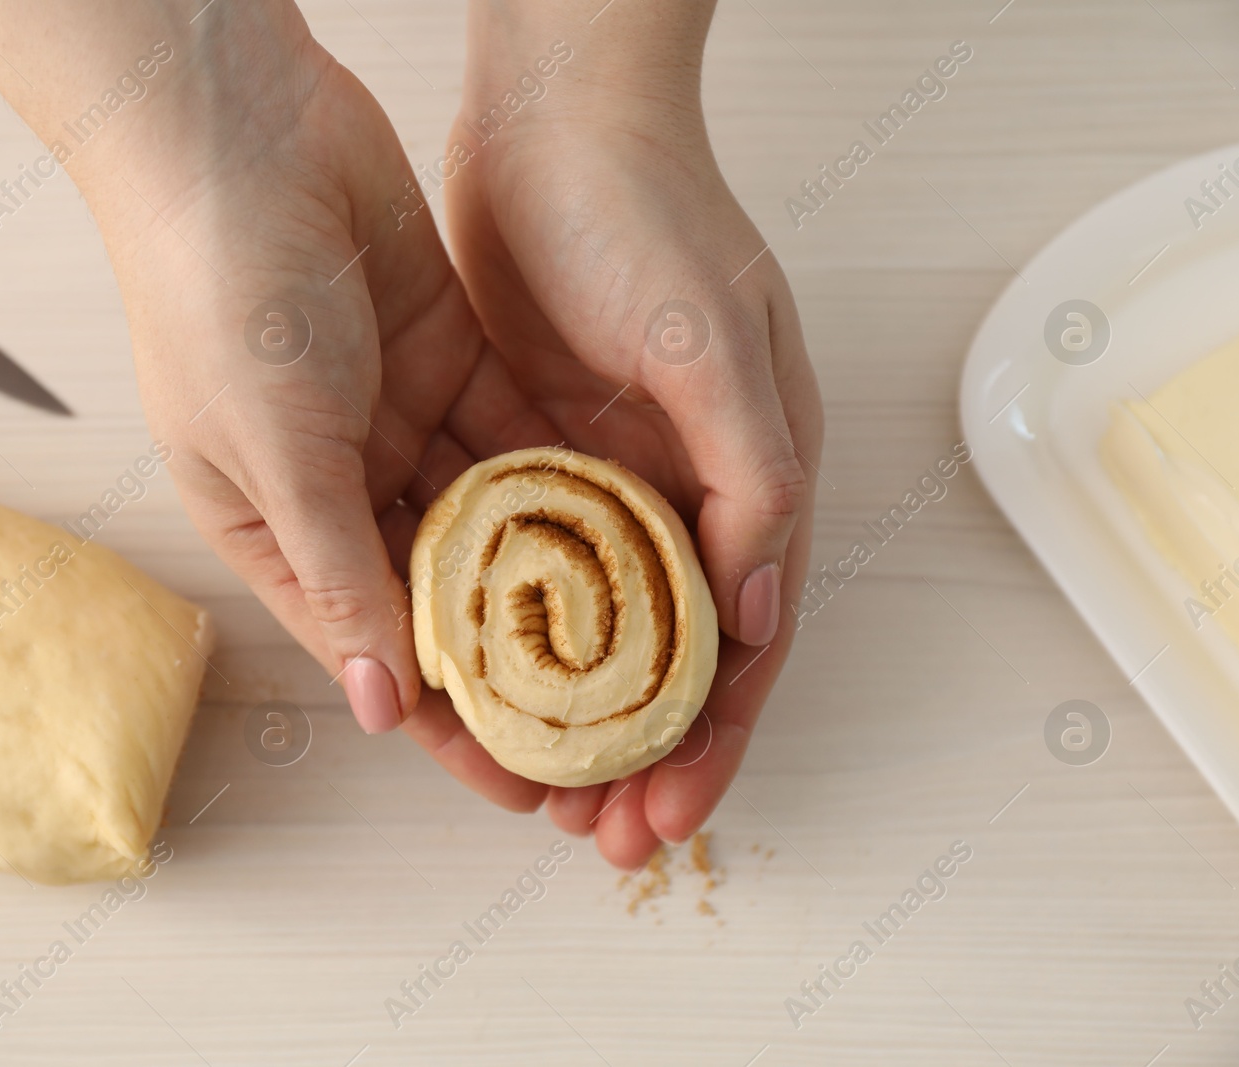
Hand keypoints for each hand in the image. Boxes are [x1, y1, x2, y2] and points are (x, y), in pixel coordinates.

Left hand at [435, 3, 824, 866]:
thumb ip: (751, 478)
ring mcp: (605, 473)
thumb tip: (762, 614)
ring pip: (591, 627)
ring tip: (530, 784)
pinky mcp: (531, 445)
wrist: (553, 118)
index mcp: (751, 474)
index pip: (742, 638)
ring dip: (568, 710)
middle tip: (594, 831)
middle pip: (666, 653)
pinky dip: (510, 633)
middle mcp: (684, 487)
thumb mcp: (713, 343)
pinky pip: (526, 566)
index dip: (710, 736)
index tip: (665, 813)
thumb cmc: (648, 216)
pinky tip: (476, 684)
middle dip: (637, 749)